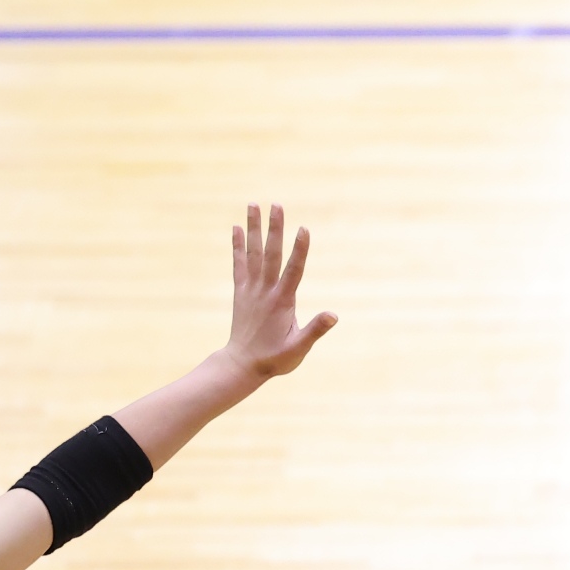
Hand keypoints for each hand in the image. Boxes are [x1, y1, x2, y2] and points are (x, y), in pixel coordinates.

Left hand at [222, 204, 336, 378]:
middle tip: (276, 205)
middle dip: (275, 229)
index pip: (293, 270)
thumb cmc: (275, 359)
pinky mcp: (241, 292)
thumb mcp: (299, 348)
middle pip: (271, 254)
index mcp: (282, 302)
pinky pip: (238, 264)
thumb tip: (334, 315)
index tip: (303, 228)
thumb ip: (315, 330)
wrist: (241, 365)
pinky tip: (236, 228)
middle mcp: (264, 291)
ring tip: (253, 205)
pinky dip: (237, 246)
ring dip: (254, 228)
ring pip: (253, 253)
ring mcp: (251, 290)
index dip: (300, 249)